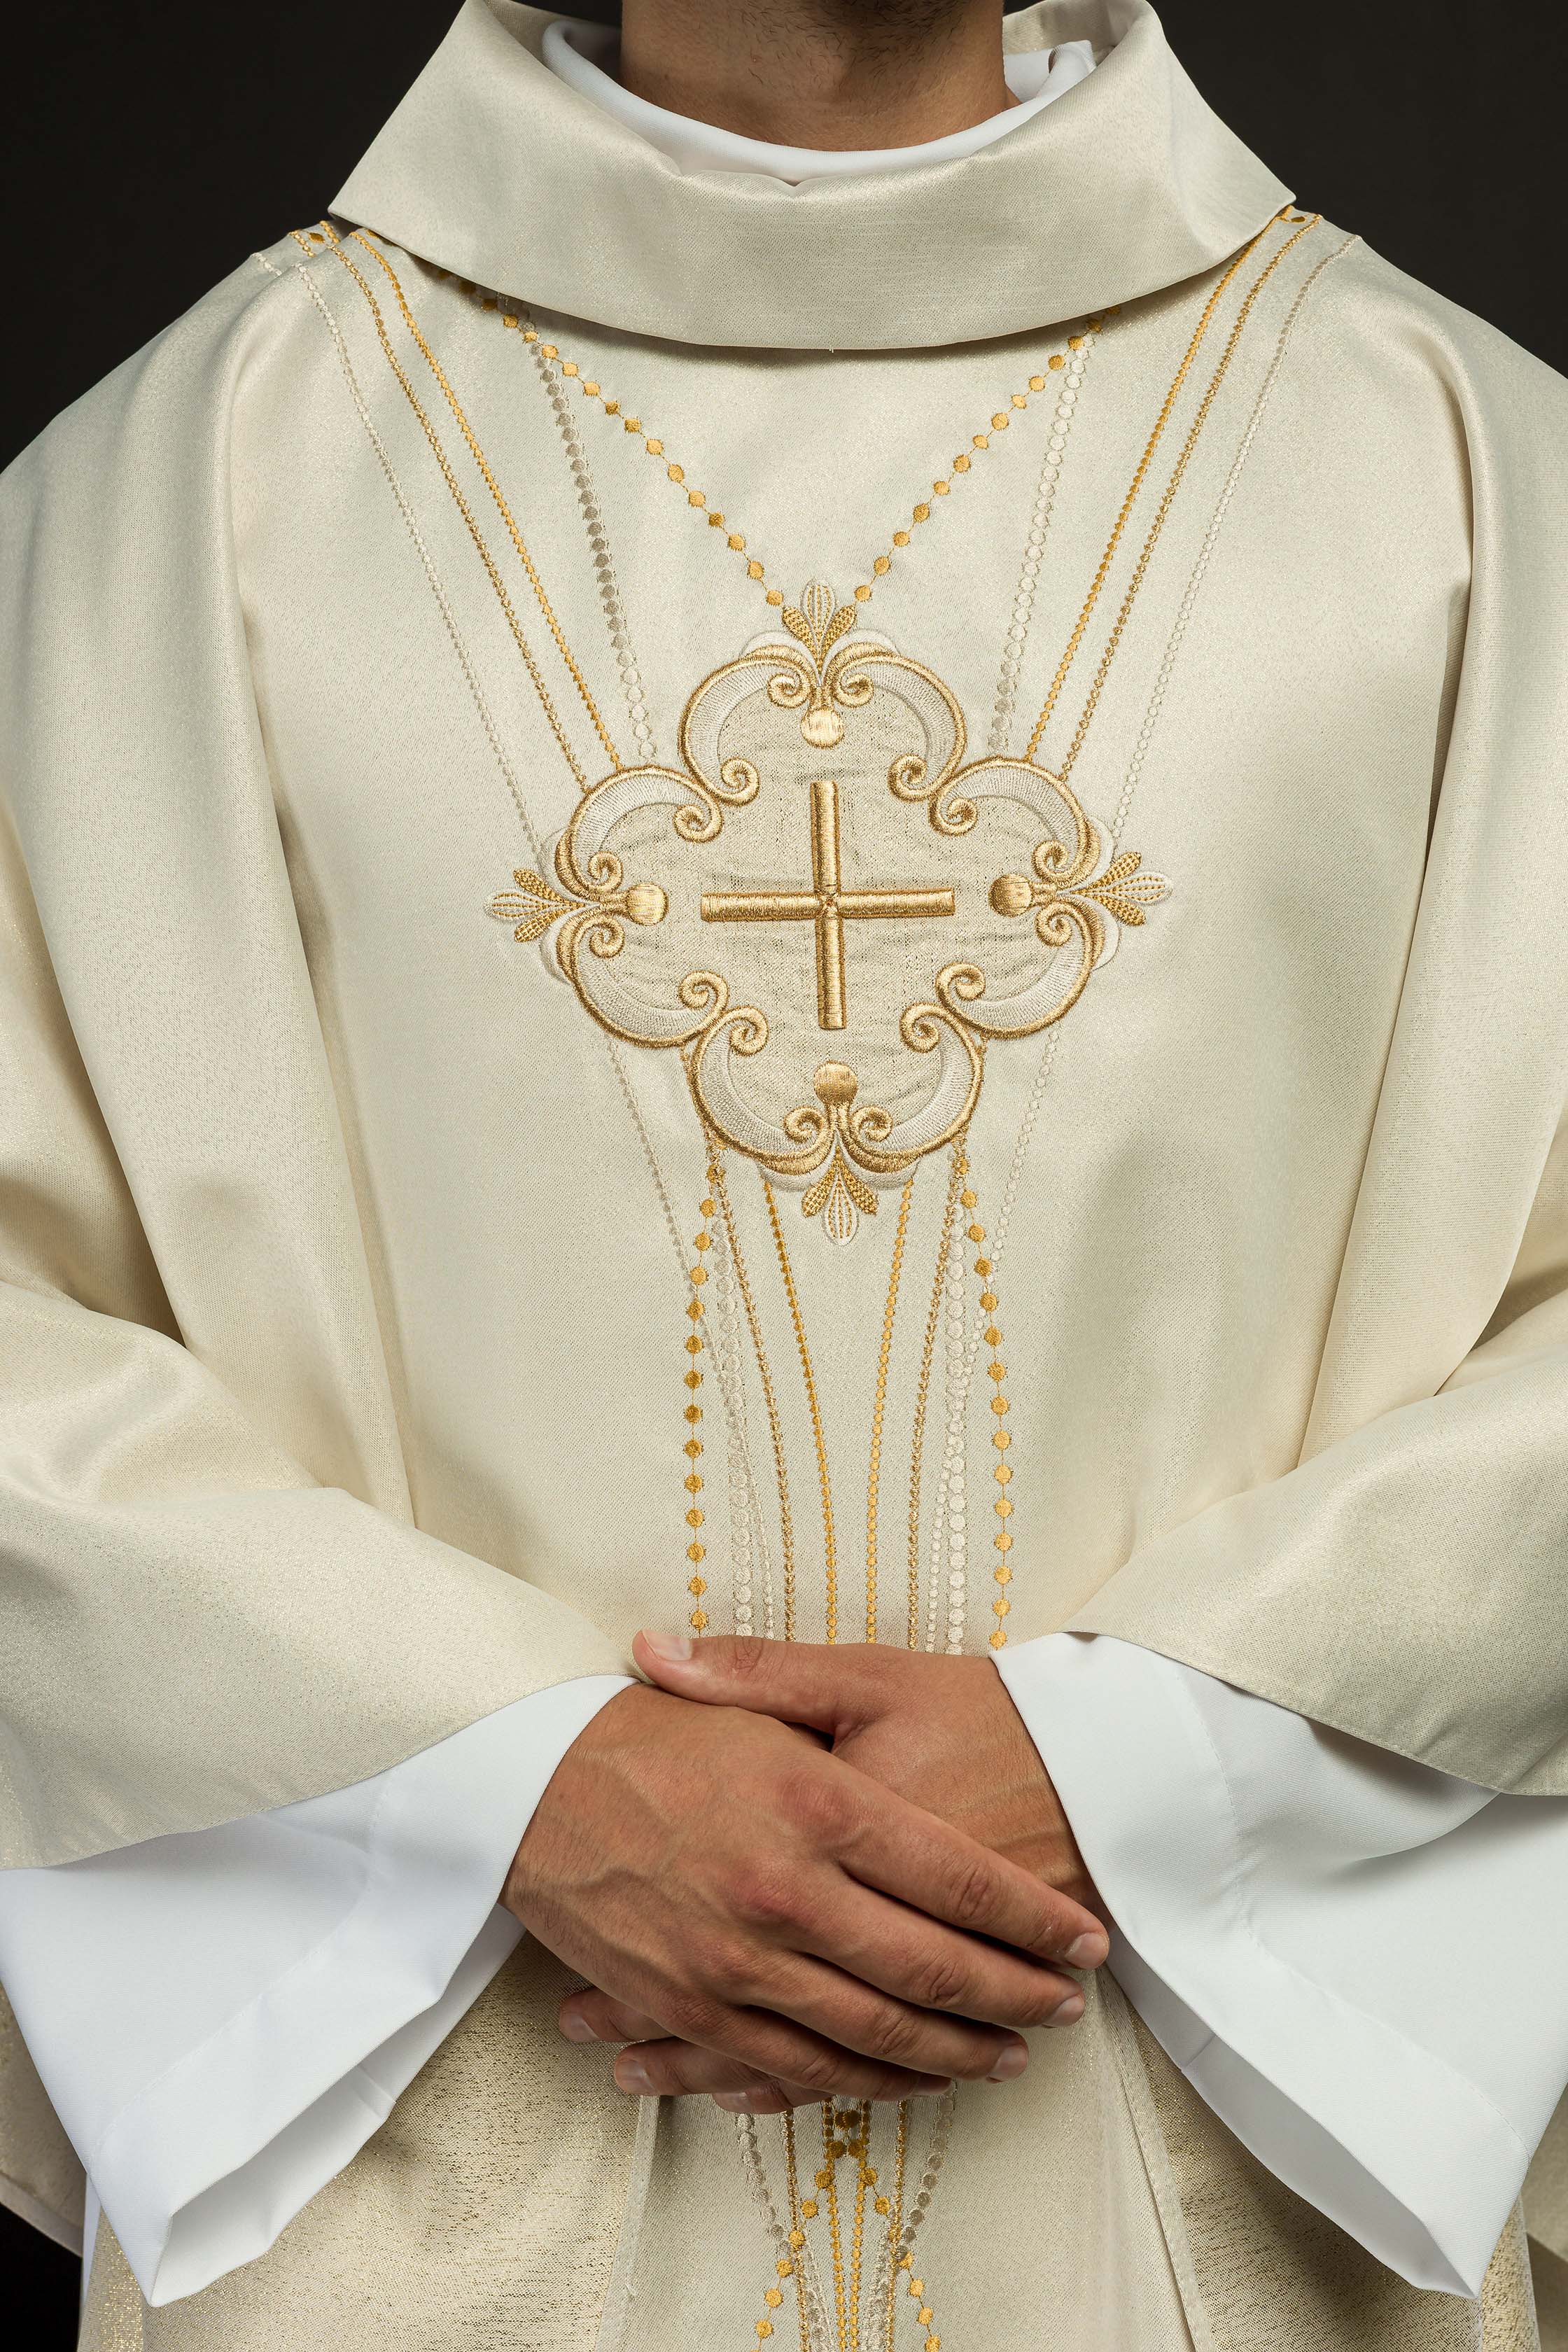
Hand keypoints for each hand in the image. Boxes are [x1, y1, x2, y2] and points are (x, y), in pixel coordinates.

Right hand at [510, 1679, 1103, 2110]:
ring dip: (955, 2055)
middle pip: (933, 1969)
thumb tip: (936, 1716)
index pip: (959, 1879)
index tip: (1081, 1940)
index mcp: (820, 1804)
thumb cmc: (658, 1728)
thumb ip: (879, 1738)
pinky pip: (798, 2064)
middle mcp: (788, 1891)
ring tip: (1007, 2057)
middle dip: (1015, 1999)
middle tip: (1065, 2009)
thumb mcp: (766, 1697)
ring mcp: (740, 1961)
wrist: (528, 1782)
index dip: (1032, 1919)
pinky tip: (905, 2080)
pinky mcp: (694, 2006)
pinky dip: (865, 2082)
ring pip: (876, 2034)